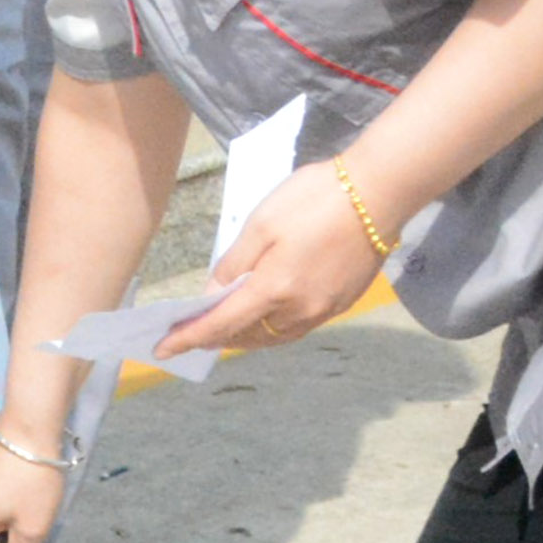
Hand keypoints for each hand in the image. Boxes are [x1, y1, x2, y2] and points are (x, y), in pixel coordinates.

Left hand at [158, 155, 388, 360]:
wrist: (379, 193)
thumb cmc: (315, 200)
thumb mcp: (262, 223)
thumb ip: (233, 264)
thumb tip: (212, 294)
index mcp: (274, 289)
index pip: (221, 324)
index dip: (189, 338)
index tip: (162, 350)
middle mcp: (299, 310)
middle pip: (248, 337)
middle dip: (216, 338)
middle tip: (189, 334)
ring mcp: (324, 310)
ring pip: (274, 337)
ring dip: (246, 336)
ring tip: (222, 329)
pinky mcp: (341, 303)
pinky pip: (297, 328)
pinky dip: (273, 329)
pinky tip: (263, 316)